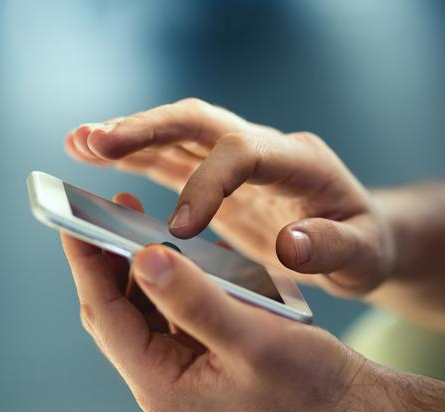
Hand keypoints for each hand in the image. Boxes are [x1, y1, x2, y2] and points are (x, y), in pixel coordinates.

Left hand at [61, 192, 364, 411]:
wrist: (338, 400)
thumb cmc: (302, 379)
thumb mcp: (250, 337)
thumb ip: (195, 300)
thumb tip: (144, 258)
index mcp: (161, 381)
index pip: (106, 314)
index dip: (87, 263)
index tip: (74, 217)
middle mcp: (162, 373)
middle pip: (114, 308)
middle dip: (107, 258)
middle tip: (112, 207)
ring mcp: (179, 361)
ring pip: (140, 303)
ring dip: (138, 263)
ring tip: (140, 220)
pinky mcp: (198, 347)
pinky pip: (169, 304)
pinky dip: (169, 274)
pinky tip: (181, 248)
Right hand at [64, 99, 392, 295]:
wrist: (360, 237)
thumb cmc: (365, 247)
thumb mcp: (363, 256)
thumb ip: (332, 249)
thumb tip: (291, 244)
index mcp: (301, 163)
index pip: (245, 153)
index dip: (208, 183)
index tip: (178, 228)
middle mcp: (266, 150)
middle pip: (201, 123)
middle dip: (148, 130)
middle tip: (96, 140)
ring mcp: (241, 161)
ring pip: (179, 134)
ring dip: (130, 137)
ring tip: (79, 142)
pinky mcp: (223, 179)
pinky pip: (174, 160)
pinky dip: (136, 158)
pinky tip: (97, 158)